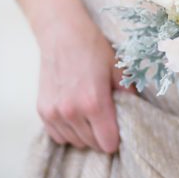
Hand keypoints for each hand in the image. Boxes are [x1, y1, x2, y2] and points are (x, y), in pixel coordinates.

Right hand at [35, 2, 137, 153]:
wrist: (61, 33)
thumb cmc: (93, 48)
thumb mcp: (118, 68)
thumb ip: (128, 95)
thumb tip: (136, 114)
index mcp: (94, 103)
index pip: (108, 143)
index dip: (117, 138)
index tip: (119, 127)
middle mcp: (71, 112)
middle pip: (92, 145)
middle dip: (102, 136)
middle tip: (107, 118)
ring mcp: (54, 113)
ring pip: (75, 142)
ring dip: (85, 134)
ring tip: (90, 115)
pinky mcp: (42, 111)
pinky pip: (58, 136)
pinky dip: (68, 131)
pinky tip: (75, 115)